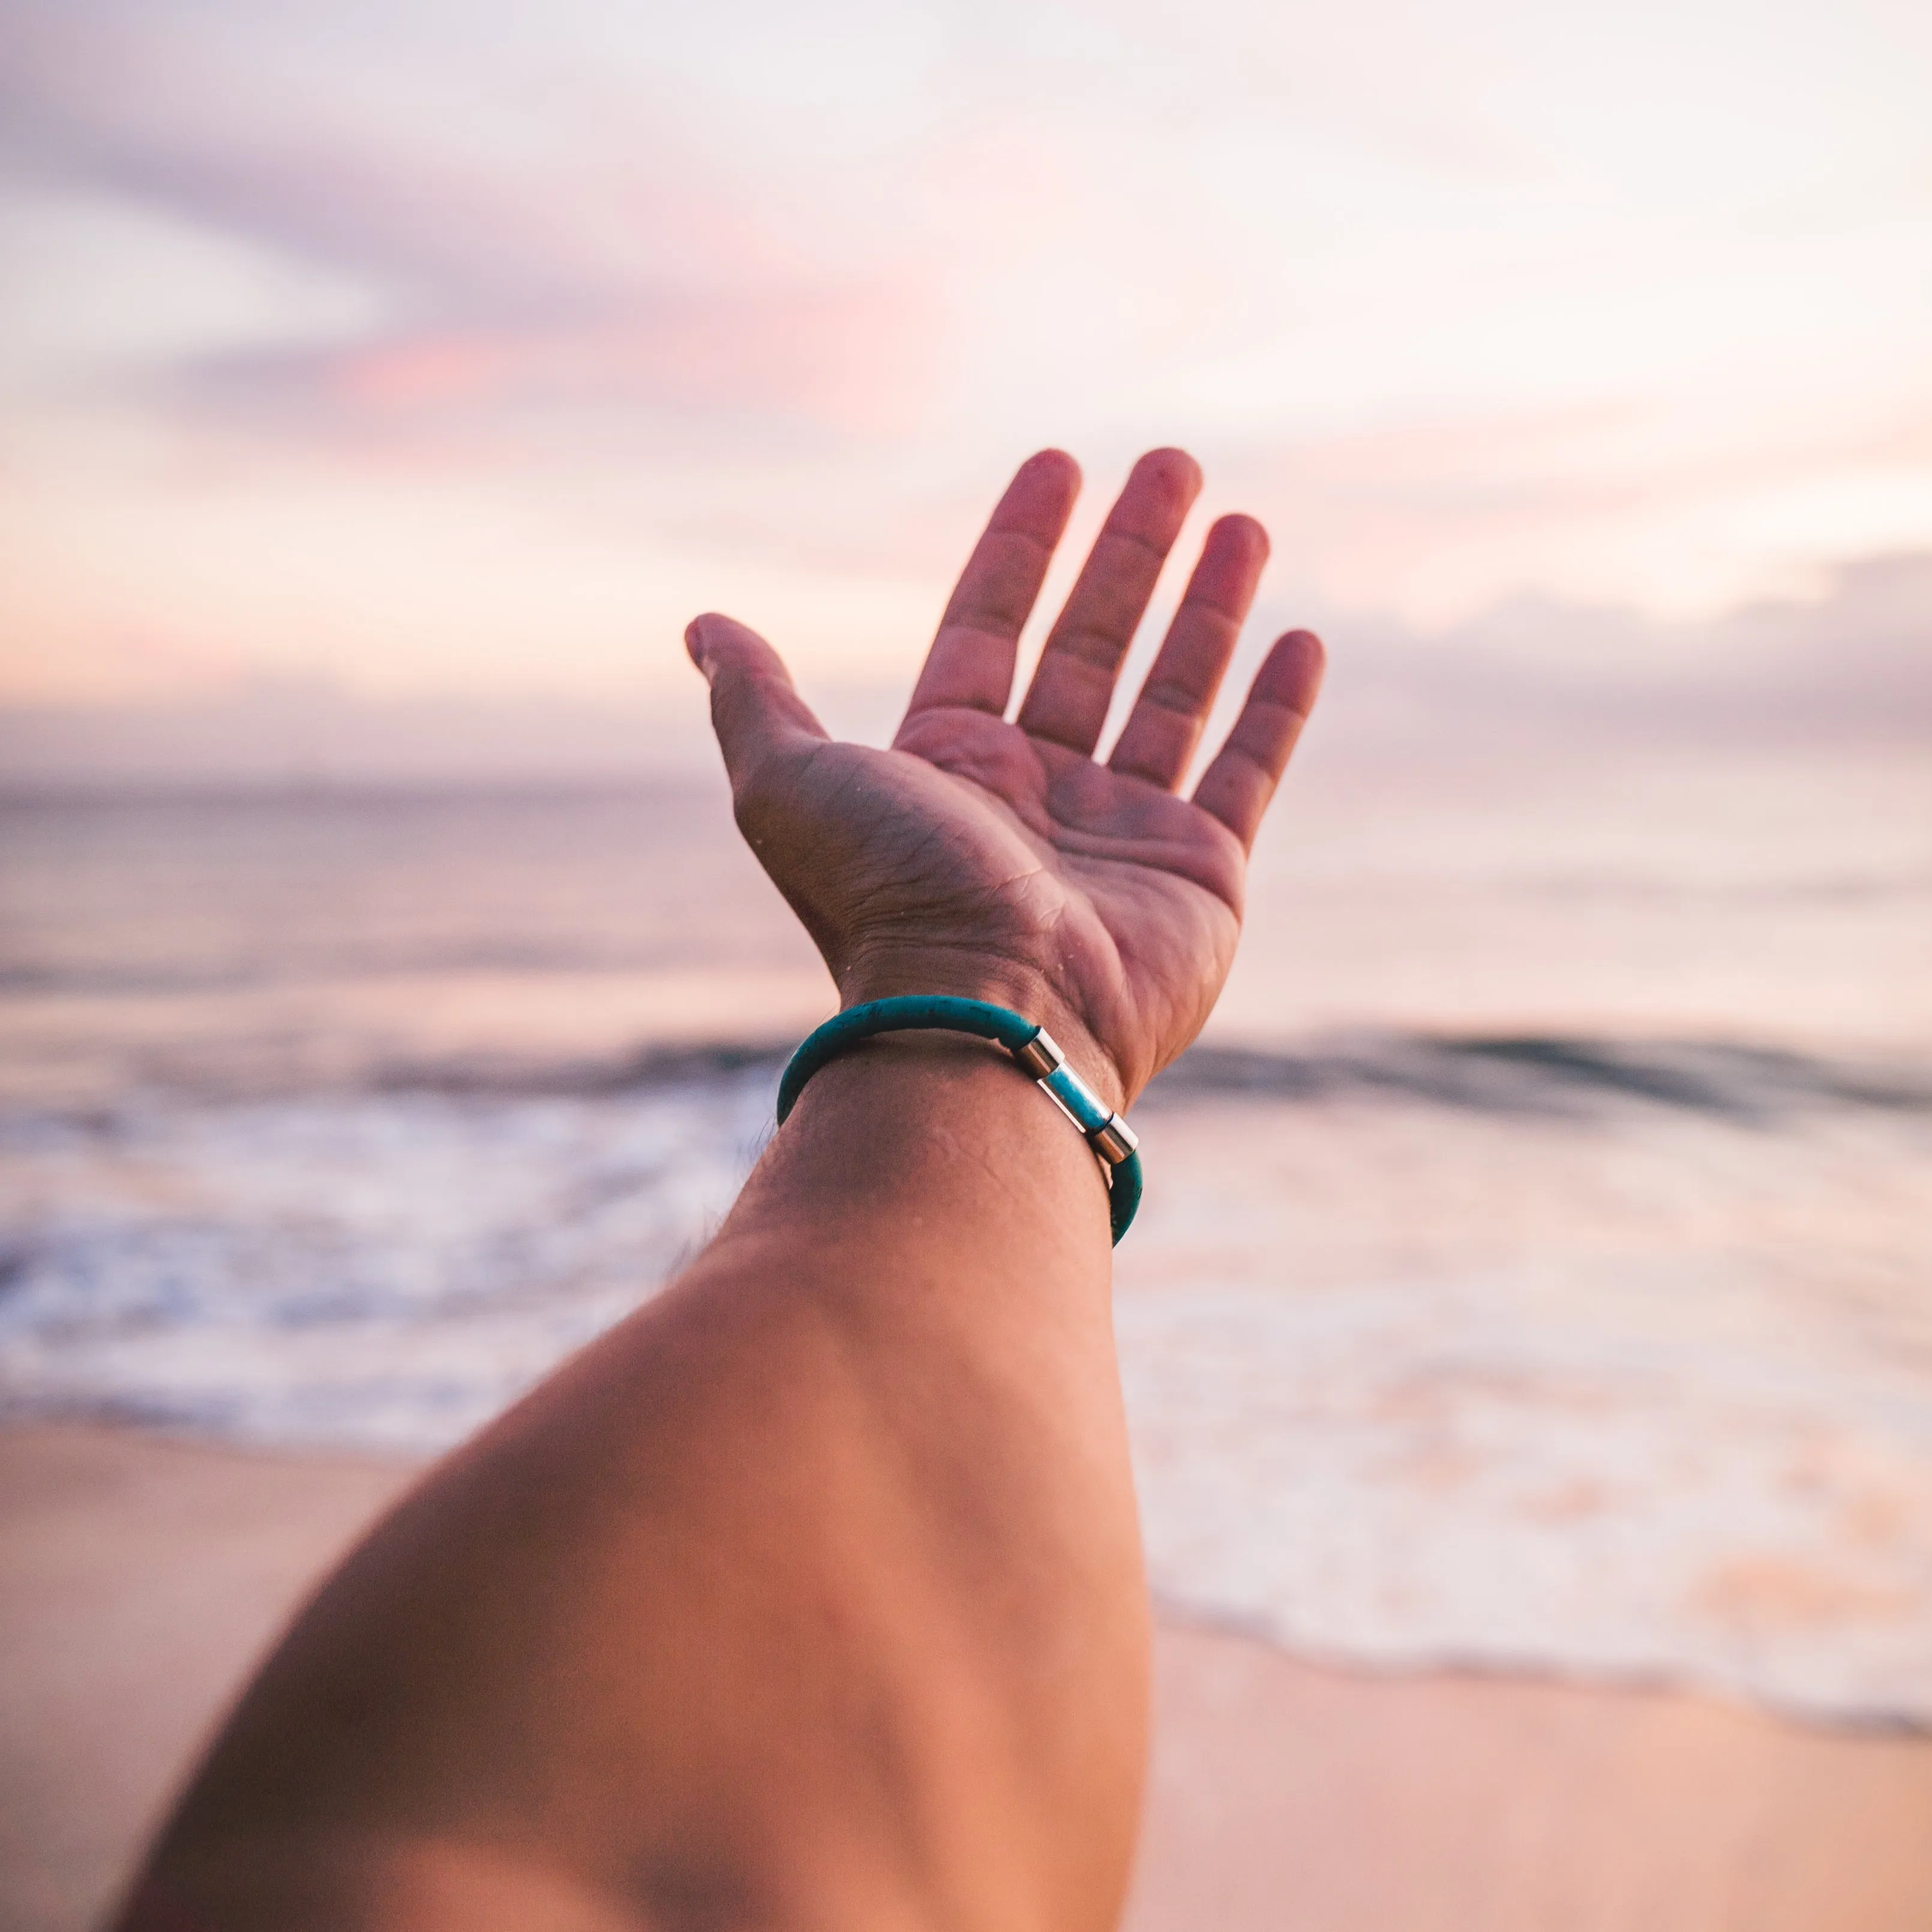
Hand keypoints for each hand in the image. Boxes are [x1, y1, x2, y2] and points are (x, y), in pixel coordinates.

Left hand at [686, 447, 1323, 1111]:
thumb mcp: (789, 784)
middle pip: (1091, 645)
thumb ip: (757, 700)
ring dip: (1208, 608)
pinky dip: (1274, 709)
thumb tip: (705, 628)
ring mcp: (1123, 834)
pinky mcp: (1200, 876)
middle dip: (1131, 553)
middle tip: (1173, 463)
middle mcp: (1037, 795)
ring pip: (1174, 694)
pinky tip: (1299, 637)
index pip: (990, 625)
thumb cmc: (889, 899)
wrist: (993, 1014)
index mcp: (949, 765)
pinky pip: (1246, 774)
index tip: (1058, 463)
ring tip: (1242, 522)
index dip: (1021, 544)